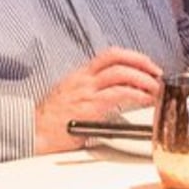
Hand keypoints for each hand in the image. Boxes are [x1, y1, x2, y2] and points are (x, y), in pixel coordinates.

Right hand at [30, 46, 164, 153]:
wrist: (32, 132)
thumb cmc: (49, 122)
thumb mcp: (68, 99)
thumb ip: (89, 95)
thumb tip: (112, 100)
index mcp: (79, 76)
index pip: (108, 56)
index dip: (130, 57)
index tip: (145, 64)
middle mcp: (83, 79)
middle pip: (116, 58)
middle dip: (140, 61)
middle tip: (156, 72)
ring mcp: (86, 92)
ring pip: (120, 73)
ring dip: (142, 77)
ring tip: (154, 86)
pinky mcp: (90, 107)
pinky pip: (118, 93)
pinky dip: (135, 94)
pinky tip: (144, 99)